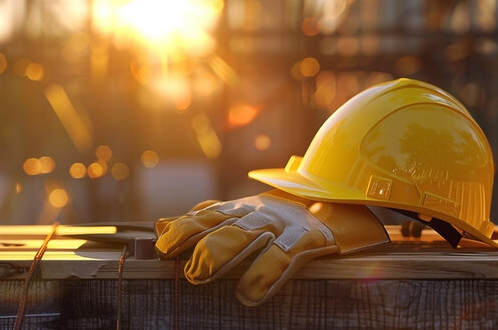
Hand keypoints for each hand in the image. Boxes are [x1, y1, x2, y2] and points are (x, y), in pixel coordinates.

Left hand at [154, 190, 388, 305]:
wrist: (339, 202)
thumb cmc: (278, 218)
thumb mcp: (240, 215)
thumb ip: (201, 221)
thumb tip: (158, 226)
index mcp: (239, 209)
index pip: (205, 217)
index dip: (182, 231)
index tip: (161, 249)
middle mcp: (257, 213)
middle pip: (223, 225)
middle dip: (201, 245)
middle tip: (187, 270)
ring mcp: (283, 224)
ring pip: (249, 235)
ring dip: (223, 254)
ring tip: (201, 276)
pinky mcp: (310, 238)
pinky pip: (285, 256)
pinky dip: (265, 273)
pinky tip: (249, 295)